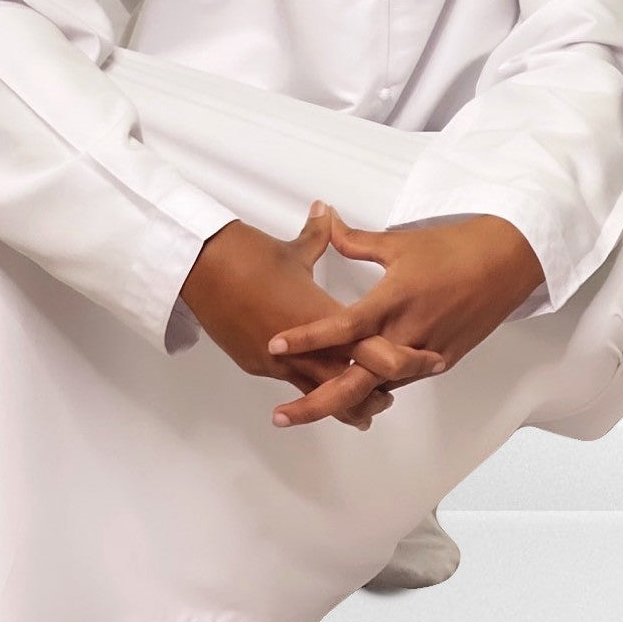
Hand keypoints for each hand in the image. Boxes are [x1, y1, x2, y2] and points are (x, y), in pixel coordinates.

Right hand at [179, 202, 445, 429]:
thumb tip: (326, 210)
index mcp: (324, 316)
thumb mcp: (294, 248)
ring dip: (340, 401)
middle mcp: (306, 346)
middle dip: (371, 396)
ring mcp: (279, 361)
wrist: (204, 268)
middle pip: (350, 386)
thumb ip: (320, 236)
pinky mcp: (256, 365)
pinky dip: (307, 387)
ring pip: (319, 394)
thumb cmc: (252, 255)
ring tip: (360, 410)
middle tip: (388, 399)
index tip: (418, 364)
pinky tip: (311, 385)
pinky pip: (290, 382)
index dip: (398, 361)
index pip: (371, 349)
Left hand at [263, 207, 546, 426]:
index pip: (343, 327)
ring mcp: (427, 351)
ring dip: (344, 401)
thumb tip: (325, 220)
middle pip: (357, 380)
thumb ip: (355, 240)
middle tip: (281, 415)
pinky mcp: (444, 360)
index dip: (307, 339)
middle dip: (317, 403)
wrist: (506, 261)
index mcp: (394, 300)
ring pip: (380, 387)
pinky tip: (355, 394)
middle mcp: (408, 333)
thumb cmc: (453, 247)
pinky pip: (403, 381)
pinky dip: (377, 389)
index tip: (275, 346)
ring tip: (306, 408)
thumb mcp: (399, 241)